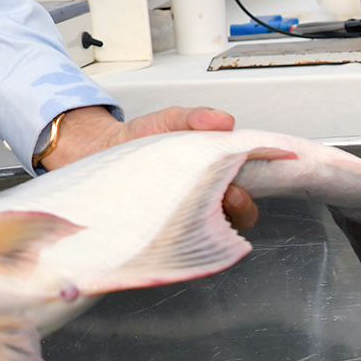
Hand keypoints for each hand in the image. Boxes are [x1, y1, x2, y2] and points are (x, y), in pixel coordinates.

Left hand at [41, 105, 257, 229]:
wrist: (100, 151)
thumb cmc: (141, 138)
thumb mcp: (169, 121)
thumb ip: (195, 117)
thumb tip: (223, 120)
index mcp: (215, 172)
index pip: (252, 184)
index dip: (259, 181)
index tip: (250, 173)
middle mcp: (205, 197)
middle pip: (242, 212)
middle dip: (240, 203)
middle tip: (226, 191)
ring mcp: (185, 216)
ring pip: (214, 231)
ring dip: (213, 220)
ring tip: (197, 205)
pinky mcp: (163, 230)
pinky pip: (181, 243)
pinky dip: (183, 235)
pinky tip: (172, 220)